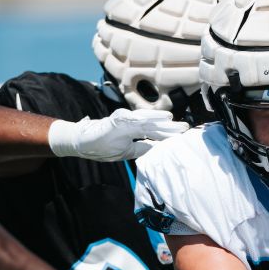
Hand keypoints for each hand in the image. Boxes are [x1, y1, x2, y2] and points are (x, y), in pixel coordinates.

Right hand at [48, 108, 188, 160]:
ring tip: (172, 119)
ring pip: (145, 120)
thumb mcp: (127, 151)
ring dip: (159, 119)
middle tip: (186, 127)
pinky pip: (132, 119)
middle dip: (170, 127)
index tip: (183, 136)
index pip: (155, 133)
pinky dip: (144, 118)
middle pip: (154, 125)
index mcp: (135, 132)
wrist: (82, 143)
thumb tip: (157, 149)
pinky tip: (154, 118)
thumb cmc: (104, 146)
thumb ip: (141, 148)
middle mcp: (131, 124)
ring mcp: (123, 121)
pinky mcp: (115, 120)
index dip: (169, 134)